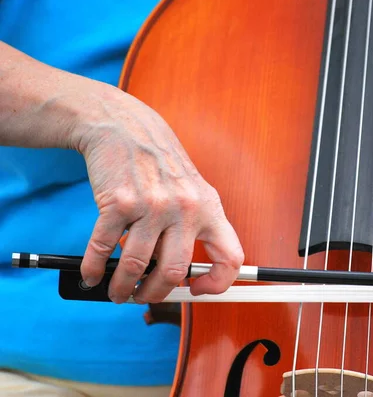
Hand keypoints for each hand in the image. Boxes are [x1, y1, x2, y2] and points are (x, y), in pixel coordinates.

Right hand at [73, 82, 243, 303]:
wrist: (126, 127)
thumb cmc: (159, 163)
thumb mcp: (191, 190)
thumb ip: (193, 226)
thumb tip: (179, 274)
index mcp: (209, 208)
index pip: (229, 256)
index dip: (218, 282)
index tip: (198, 289)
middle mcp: (185, 209)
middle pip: (175, 271)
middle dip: (155, 294)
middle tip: (143, 295)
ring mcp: (152, 206)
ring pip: (137, 266)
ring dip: (122, 287)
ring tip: (117, 291)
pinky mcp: (119, 202)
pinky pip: (104, 248)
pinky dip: (94, 268)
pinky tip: (92, 274)